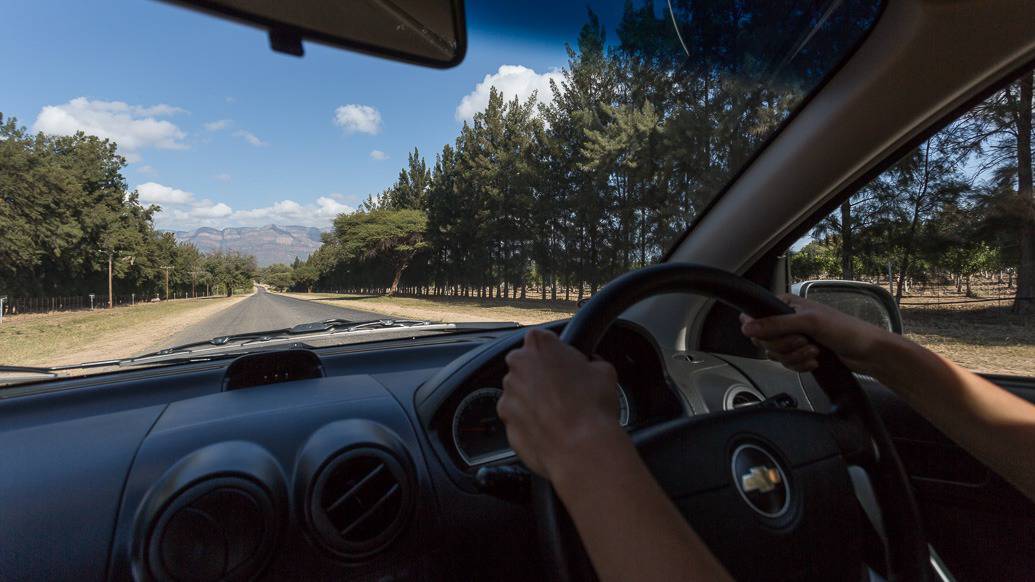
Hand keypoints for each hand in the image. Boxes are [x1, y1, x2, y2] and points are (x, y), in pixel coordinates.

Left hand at [498, 328, 624, 479]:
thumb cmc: (592, 409)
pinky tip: (550, 429)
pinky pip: (518, 417)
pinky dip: (529, 422)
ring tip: (560, 415)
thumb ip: (591, 362)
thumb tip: (592, 366)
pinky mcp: (505, 421)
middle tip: (565, 391)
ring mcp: (508, 394)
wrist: (581, 449)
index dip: (556, 353)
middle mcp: (518, 366)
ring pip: (521, 392)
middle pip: (527, 365)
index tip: (565, 365)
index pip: (542, 339)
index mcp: (540, 345)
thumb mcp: (604, 372)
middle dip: (542, 376)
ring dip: (535, 400)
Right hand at [739, 294, 898, 375]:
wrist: (867, 352)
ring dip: (795, 357)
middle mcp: (787, 320)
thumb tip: (745, 327)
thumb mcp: (808, 323)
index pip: (756, 318)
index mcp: (786, 305)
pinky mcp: (801, 353)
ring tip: (815, 352)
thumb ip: (775, 324)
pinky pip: (787, 364)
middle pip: (765, 340)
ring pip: (776, 355)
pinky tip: (815, 361)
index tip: (775, 336)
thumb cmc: (844, 329)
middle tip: (804, 342)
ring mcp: (794, 337)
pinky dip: (800, 365)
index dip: (762, 332)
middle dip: (785, 347)